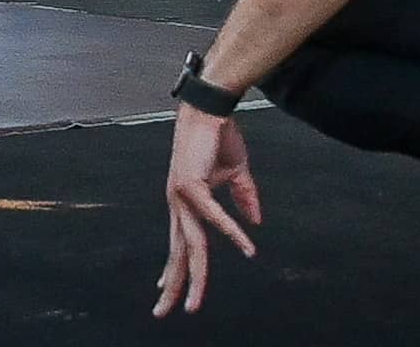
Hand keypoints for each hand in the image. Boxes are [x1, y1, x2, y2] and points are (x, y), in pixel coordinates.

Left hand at [156, 107, 261, 317]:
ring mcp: (180, 196)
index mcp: (184, 202)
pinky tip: (246, 247)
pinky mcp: (190, 184)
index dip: (172, 267)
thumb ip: (245, 197)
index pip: (178, 242)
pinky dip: (231, 232)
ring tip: (195, 302)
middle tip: (166, 312)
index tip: (164, 289)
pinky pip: (213, 217)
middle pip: (177, 252)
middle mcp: (177, 203)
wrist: (211, 108)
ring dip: (195, 276)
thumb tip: (255, 223)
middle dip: (173, 284)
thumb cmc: (219, 137)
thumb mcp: (236, 173)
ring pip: (191, 245)